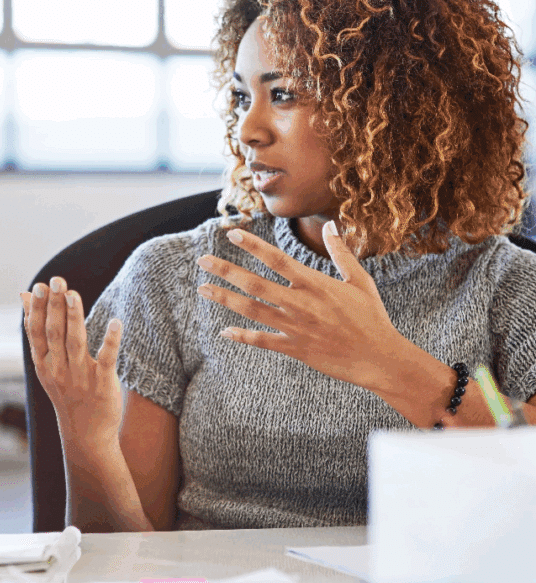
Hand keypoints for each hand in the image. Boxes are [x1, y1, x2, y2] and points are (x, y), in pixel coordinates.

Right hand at [22, 278, 123, 447]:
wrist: (86, 434)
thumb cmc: (66, 391)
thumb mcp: (46, 363)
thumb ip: (37, 329)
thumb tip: (22, 295)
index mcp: (43, 363)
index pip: (36, 332)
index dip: (36, 309)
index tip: (37, 286)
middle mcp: (58, 369)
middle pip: (54, 333)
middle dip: (54, 306)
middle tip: (56, 280)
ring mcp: (80, 377)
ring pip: (75, 342)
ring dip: (74, 317)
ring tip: (73, 294)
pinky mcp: (102, 384)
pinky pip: (106, 359)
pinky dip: (110, 341)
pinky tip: (115, 322)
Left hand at [195, 221, 416, 397]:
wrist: (380, 358)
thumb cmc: (372, 317)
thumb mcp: (360, 281)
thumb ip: (341, 252)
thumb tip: (331, 224)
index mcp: (314, 284)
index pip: (277, 259)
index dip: (252, 246)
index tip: (231, 234)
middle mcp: (300, 304)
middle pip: (255, 284)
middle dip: (226, 271)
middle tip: (202, 261)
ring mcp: (295, 327)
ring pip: (252, 310)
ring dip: (225, 299)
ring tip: (202, 289)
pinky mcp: (295, 348)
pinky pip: (263, 341)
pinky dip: (242, 337)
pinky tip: (224, 331)